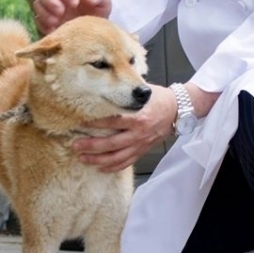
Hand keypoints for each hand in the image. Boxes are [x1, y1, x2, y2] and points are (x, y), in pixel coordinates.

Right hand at [33, 0, 111, 35]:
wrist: (95, 22)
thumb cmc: (99, 6)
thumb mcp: (104, 0)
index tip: (75, 4)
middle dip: (49, 1)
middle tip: (60, 12)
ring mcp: (50, 7)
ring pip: (38, 4)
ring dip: (45, 14)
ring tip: (56, 23)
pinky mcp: (47, 20)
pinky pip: (38, 20)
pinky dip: (43, 25)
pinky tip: (53, 31)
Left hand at [71, 83, 220, 172]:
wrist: (179, 111)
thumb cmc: (160, 99)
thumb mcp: (143, 93)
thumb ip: (126, 93)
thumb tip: (106, 85)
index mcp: (138, 117)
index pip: (112, 121)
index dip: (94, 123)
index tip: (79, 122)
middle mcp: (139, 133)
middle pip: (110, 143)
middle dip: (90, 145)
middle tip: (75, 145)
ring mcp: (140, 144)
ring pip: (116, 157)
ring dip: (97, 159)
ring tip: (82, 158)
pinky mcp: (142, 150)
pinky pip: (126, 162)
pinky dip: (112, 167)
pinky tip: (100, 167)